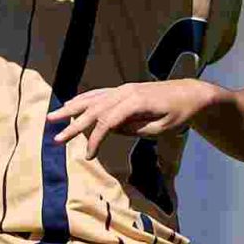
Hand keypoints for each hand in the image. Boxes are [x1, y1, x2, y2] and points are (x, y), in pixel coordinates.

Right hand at [48, 79, 213, 156]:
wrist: (191, 94)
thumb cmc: (180, 114)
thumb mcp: (162, 128)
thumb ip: (136, 129)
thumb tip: (112, 130)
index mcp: (136, 101)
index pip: (108, 121)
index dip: (95, 139)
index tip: (88, 155)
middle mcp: (125, 91)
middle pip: (94, 108)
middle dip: (74, 124)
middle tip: (56, 138)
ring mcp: (123, 88)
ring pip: (92, 98)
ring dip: (71, 109)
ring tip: (53, 118)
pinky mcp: (123, 90)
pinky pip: (99, 94)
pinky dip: (83, 100)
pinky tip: (70, 106)